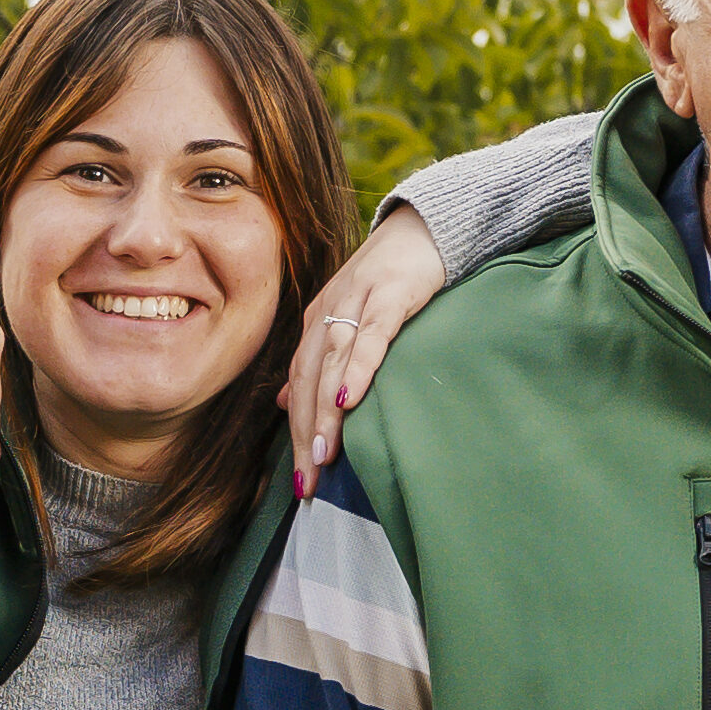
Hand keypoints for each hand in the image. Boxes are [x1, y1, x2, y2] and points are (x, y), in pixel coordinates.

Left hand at [279, 203, 449, 476]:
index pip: (299, 386)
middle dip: (305, 435)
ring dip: (324, 412)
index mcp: (316, 323)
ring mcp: (357, 302)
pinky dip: (358, 368)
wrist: (424, 225)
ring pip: (332, 364)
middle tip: (308, 484)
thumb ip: (321, 360)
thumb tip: (286, 403)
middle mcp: (327, 313)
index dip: (296, 434)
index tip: (300, 482)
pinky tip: (350, 399)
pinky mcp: (390, 294)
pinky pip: (370, 336)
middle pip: (308, 381)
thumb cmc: (392, 278)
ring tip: (322, 455)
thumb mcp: (350, 318)